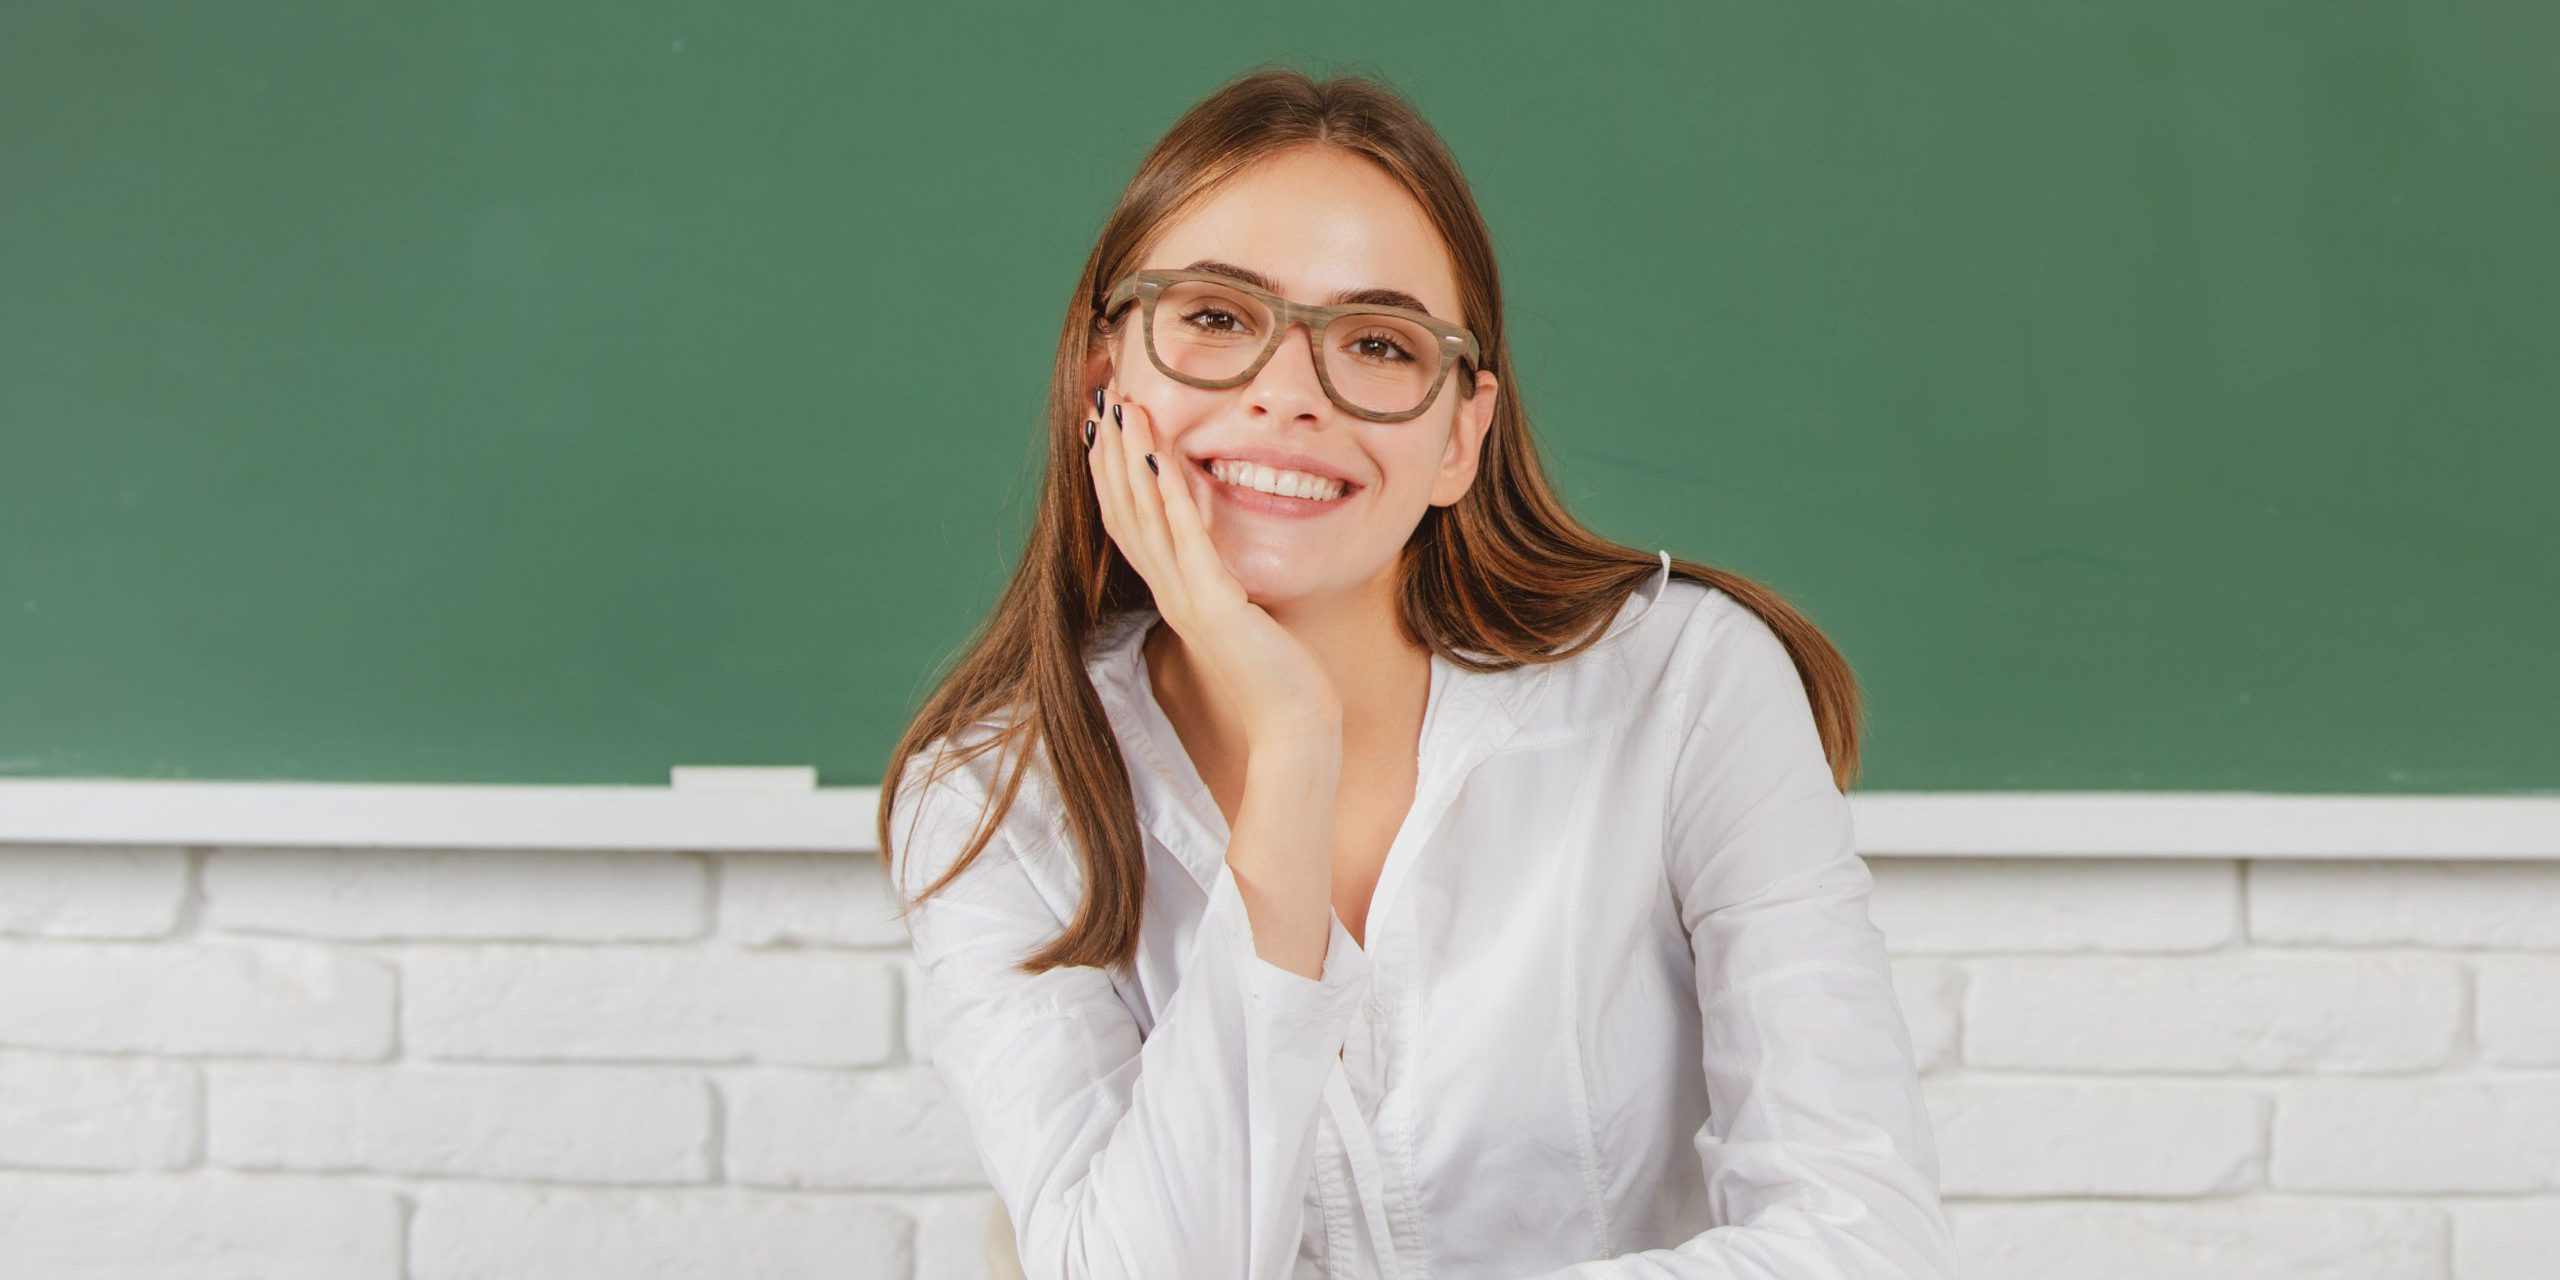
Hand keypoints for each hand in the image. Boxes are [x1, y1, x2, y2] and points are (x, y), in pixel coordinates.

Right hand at [1083, 384, 1343, 748]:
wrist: (1293, 724)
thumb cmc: (1278, 672)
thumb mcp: (1243, 612)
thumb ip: (1225, 579)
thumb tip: (1223, 552)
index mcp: (1174, 592)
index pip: (1128, 522)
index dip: (1111, 472)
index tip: (1103, 427)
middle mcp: (1170, 593)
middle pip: (1124, 510)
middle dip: (1111, 451)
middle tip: (1102, 399)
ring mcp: (1187, 599)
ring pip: (1144, 517)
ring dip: (1131, 458)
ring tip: (1123, 409)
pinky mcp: (1215, 606)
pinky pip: (1187, 542)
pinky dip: (1172, 497)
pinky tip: (1163, 458)